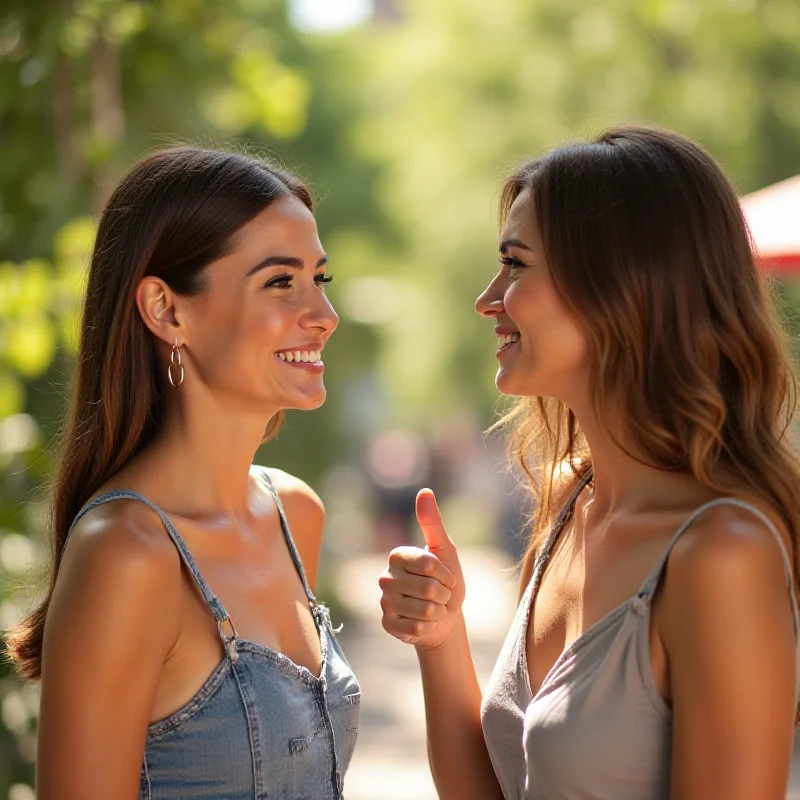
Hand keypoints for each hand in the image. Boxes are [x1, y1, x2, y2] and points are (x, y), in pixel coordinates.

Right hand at [379, 489, 465, 649]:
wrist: (444, 616)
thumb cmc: (445, 579)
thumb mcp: (445, 549)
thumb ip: (433, 522)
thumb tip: (425, 491)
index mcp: (397, 555)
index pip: (430, 565)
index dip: (447, 574)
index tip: (446, 575)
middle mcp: (385, 577)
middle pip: (428, 589)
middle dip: (444, 595)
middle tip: (440, 594)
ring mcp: (384, 602)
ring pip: (424, 610)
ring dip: (438, 612)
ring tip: (433, 608)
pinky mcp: (388, 624)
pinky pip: (417, 629)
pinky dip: (429, 627)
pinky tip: (424, 623)